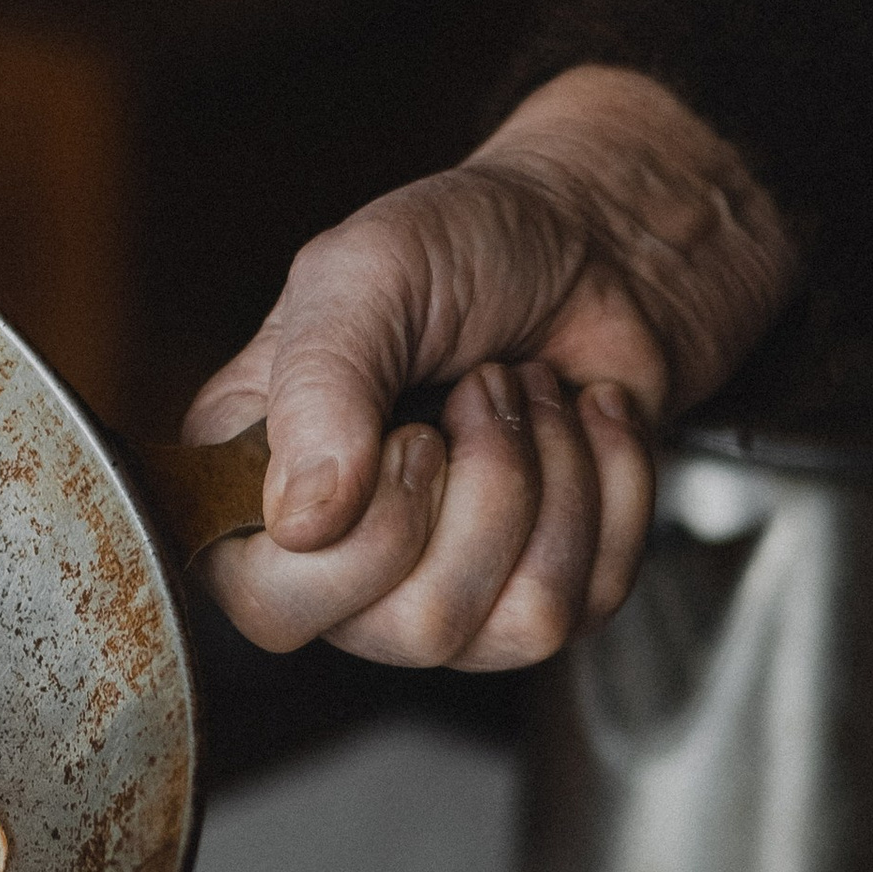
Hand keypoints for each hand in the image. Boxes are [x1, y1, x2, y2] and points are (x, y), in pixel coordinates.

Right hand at [183, 67, 797, 665]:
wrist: (602, 244)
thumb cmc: (470, 249)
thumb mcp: (369, 275)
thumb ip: (318, 384)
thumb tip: (301, 521)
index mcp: (257, 488)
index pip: (275, 605)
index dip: (368, 534)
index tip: (413, 431)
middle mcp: (341, 564)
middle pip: (418, 627)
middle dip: (489, 485)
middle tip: (485, 389)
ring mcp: (446, 594)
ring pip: (521, 623)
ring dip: (555, 477)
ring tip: (533, 397)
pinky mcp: (543, 599)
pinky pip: (593, 599)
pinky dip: (615, 486)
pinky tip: (586, 424)